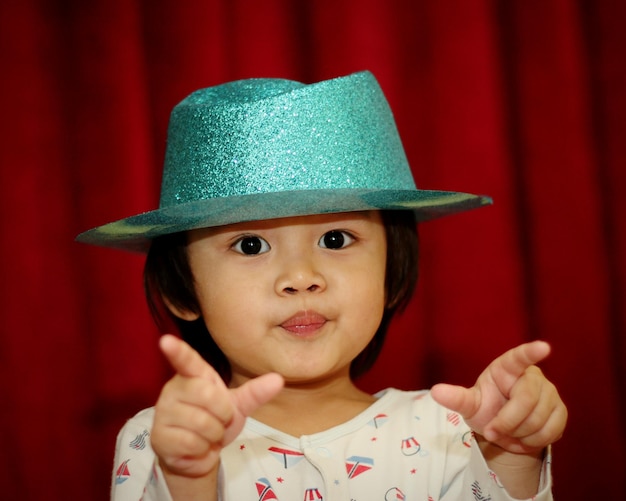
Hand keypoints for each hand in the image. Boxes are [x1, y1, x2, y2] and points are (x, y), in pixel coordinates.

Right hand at [150, 334, 283, 477]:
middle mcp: (174, 389)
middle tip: (219, 420)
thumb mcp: (238, 406)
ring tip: (206, 434)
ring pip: (200, 422)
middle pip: (207, 395)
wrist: (198, 454)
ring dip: (213, 434)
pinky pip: (191, 442)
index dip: (177, 351)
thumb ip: (255, 392)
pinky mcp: (159, 436)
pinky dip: (201, 448)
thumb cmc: (215, 421)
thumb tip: (278, 379)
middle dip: (222, 414)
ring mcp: (164, 412)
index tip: (166, 341)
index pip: (186, 361)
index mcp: (195, 376)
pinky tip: (196, 446)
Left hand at [430, 341, 566, 454]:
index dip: (531, 352)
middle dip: (507, 422)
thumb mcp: (470, 405)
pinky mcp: (560, 411)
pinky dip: (533, 441)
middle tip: (492, 431)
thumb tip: (435, 392)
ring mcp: (550, 393)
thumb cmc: (486, 409)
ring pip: (538, 419)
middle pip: (525, 400)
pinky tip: (523, 437)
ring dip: (518, 434)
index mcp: (507, 368)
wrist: (505, 431)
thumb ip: (456, 398)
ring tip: (509, 432)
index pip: (519, 357)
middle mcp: (532, 376)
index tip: (543, 347)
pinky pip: (550, 430)